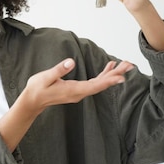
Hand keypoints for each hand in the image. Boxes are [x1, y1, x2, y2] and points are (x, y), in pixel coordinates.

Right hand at [0, 58, 133, 150]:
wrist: (33, 101)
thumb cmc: (38, 88)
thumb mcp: (46, 77)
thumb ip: (59, 70)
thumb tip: (71, 62)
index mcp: (73, 90)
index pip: (95, 86)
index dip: (108, 81)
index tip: (121, 77)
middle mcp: (79, 93)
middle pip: (101, 84)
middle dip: (116, 75)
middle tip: (129, 65)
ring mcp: (79, 92)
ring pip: (100, 83)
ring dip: (112, 74)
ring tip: (123, 65)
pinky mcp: (77, 89)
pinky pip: (94, 83)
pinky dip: (103, 75)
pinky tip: (109, 68)